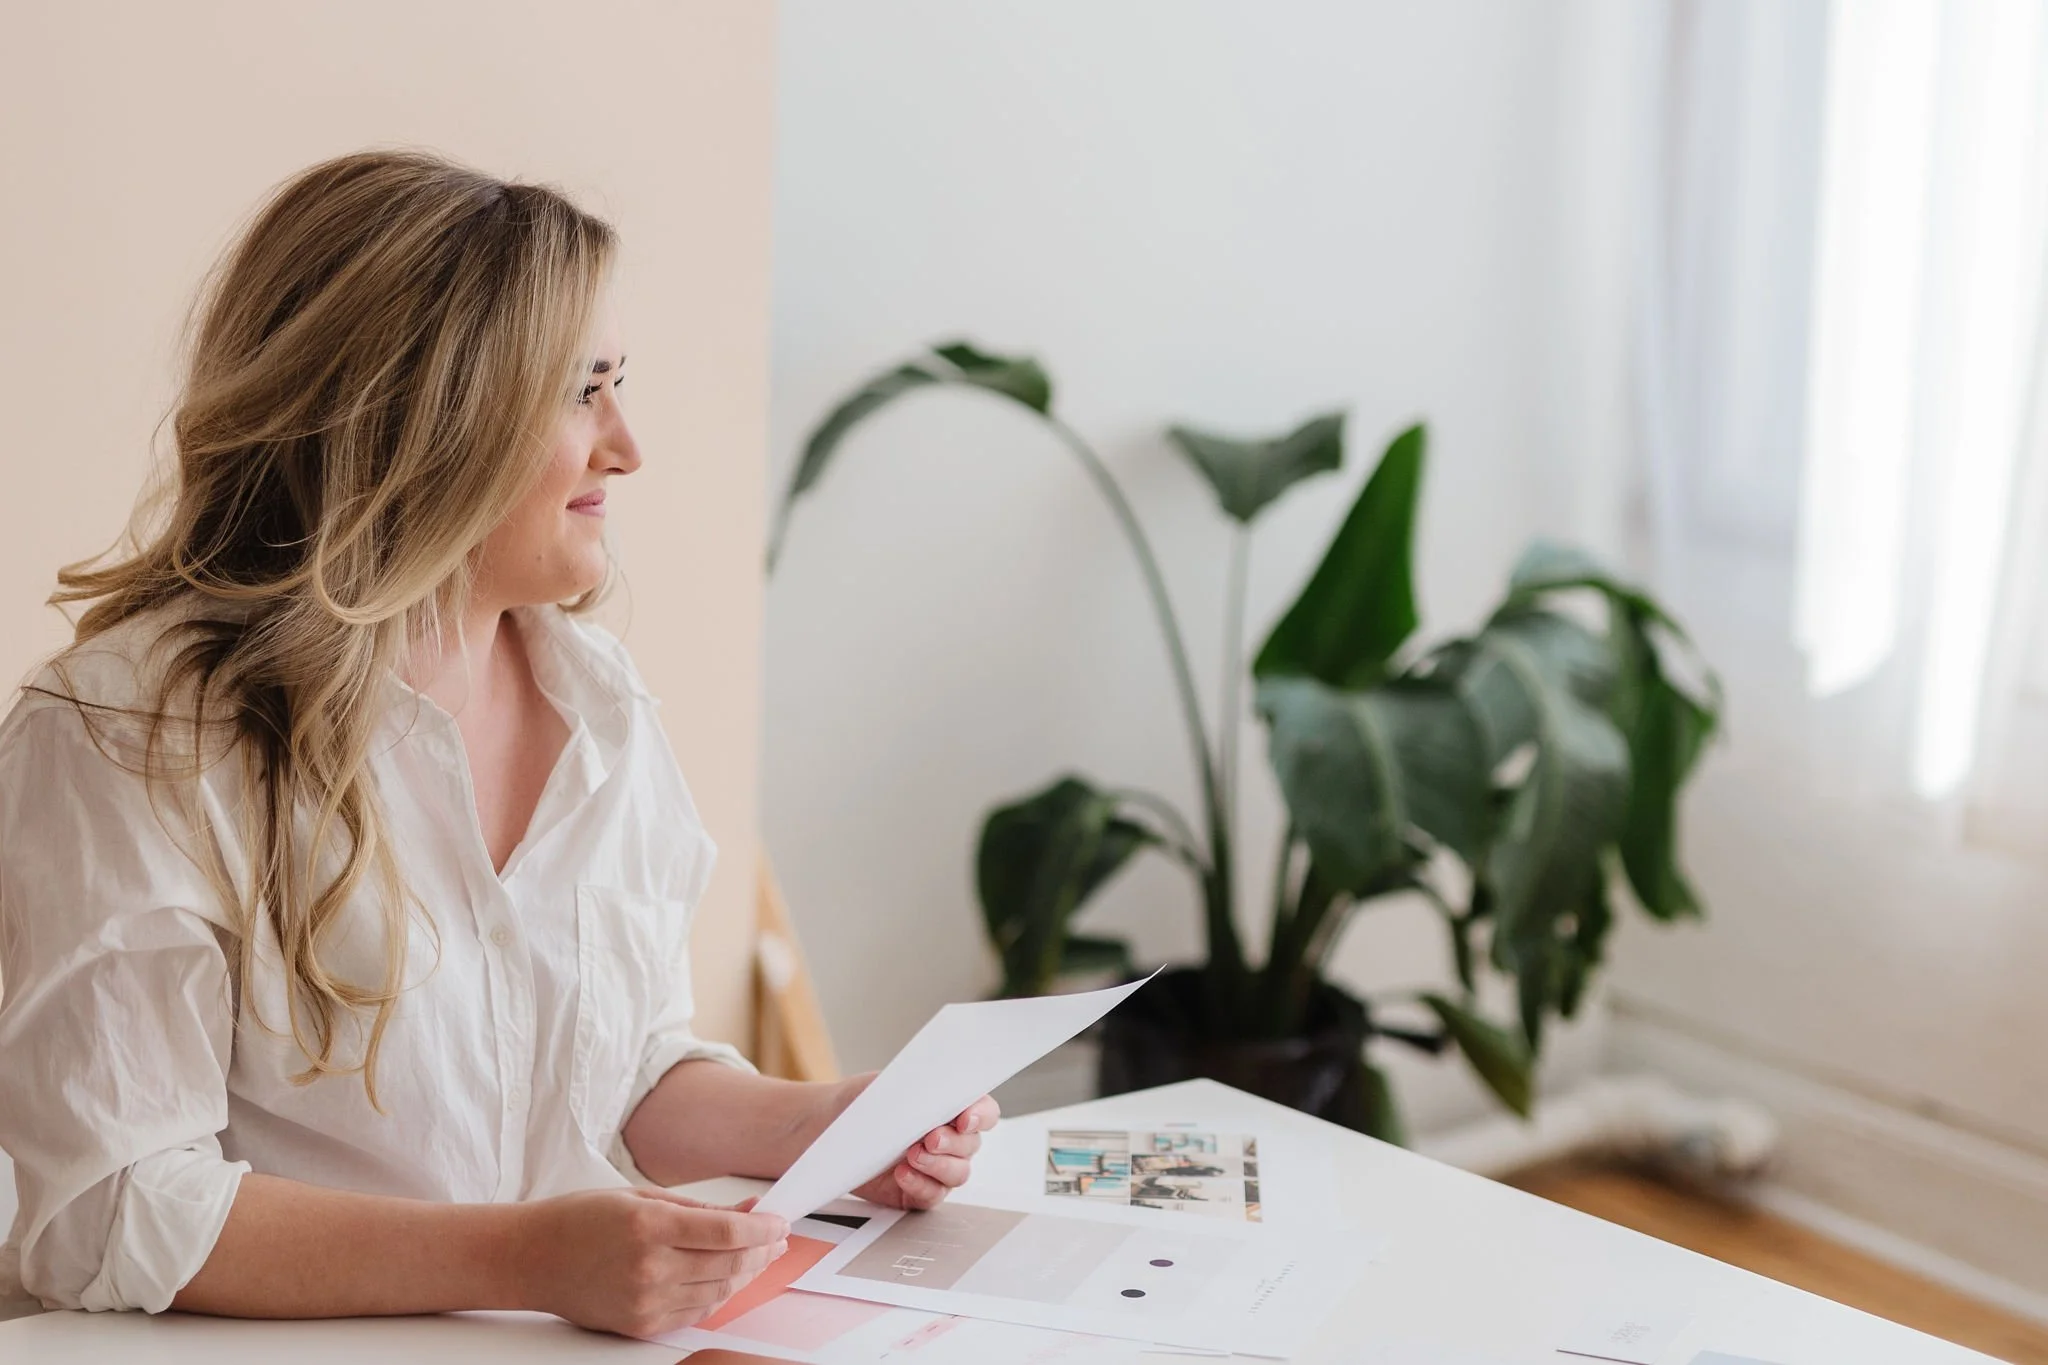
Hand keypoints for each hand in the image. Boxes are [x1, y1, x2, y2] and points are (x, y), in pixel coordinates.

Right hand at [513, 1187, 787, 1337]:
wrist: (532, 1259)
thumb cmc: (581, 1219)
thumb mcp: (640, 1197)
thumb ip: (698, 1207)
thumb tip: (749, 1208)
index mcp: (649, 1226)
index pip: (726, 1230)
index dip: (762, 1227)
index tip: (780, 1220)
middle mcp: (649, 1267)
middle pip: (728, 1263)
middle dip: (761, 1249)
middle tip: (777, 1238)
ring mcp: (645, 1300)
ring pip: (718, 1291)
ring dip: (745, 1273)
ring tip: (758, 1255)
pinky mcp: (640, 1324)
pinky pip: (695, 1312)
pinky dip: (717, 1294)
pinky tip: (727, 1277)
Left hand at [841, 1081, 1001, 1210]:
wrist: (830, 1125)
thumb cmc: (865, 1102)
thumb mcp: (892, 1087)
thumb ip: (921, 1091)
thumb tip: (940, 1092)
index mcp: (951, 1108)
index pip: (984, 1112)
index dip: (981, 1116)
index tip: (965, 1119)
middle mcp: (950, 1139)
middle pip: (971, 1146)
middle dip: (953, 1143)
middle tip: (930, 1138)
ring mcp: (936, 1167)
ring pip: (958, 1173)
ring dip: (938, 1165)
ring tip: (911, 1156)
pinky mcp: (918, 1191)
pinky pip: (933, 1195)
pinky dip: (920, 1185)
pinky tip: (902, 1174)